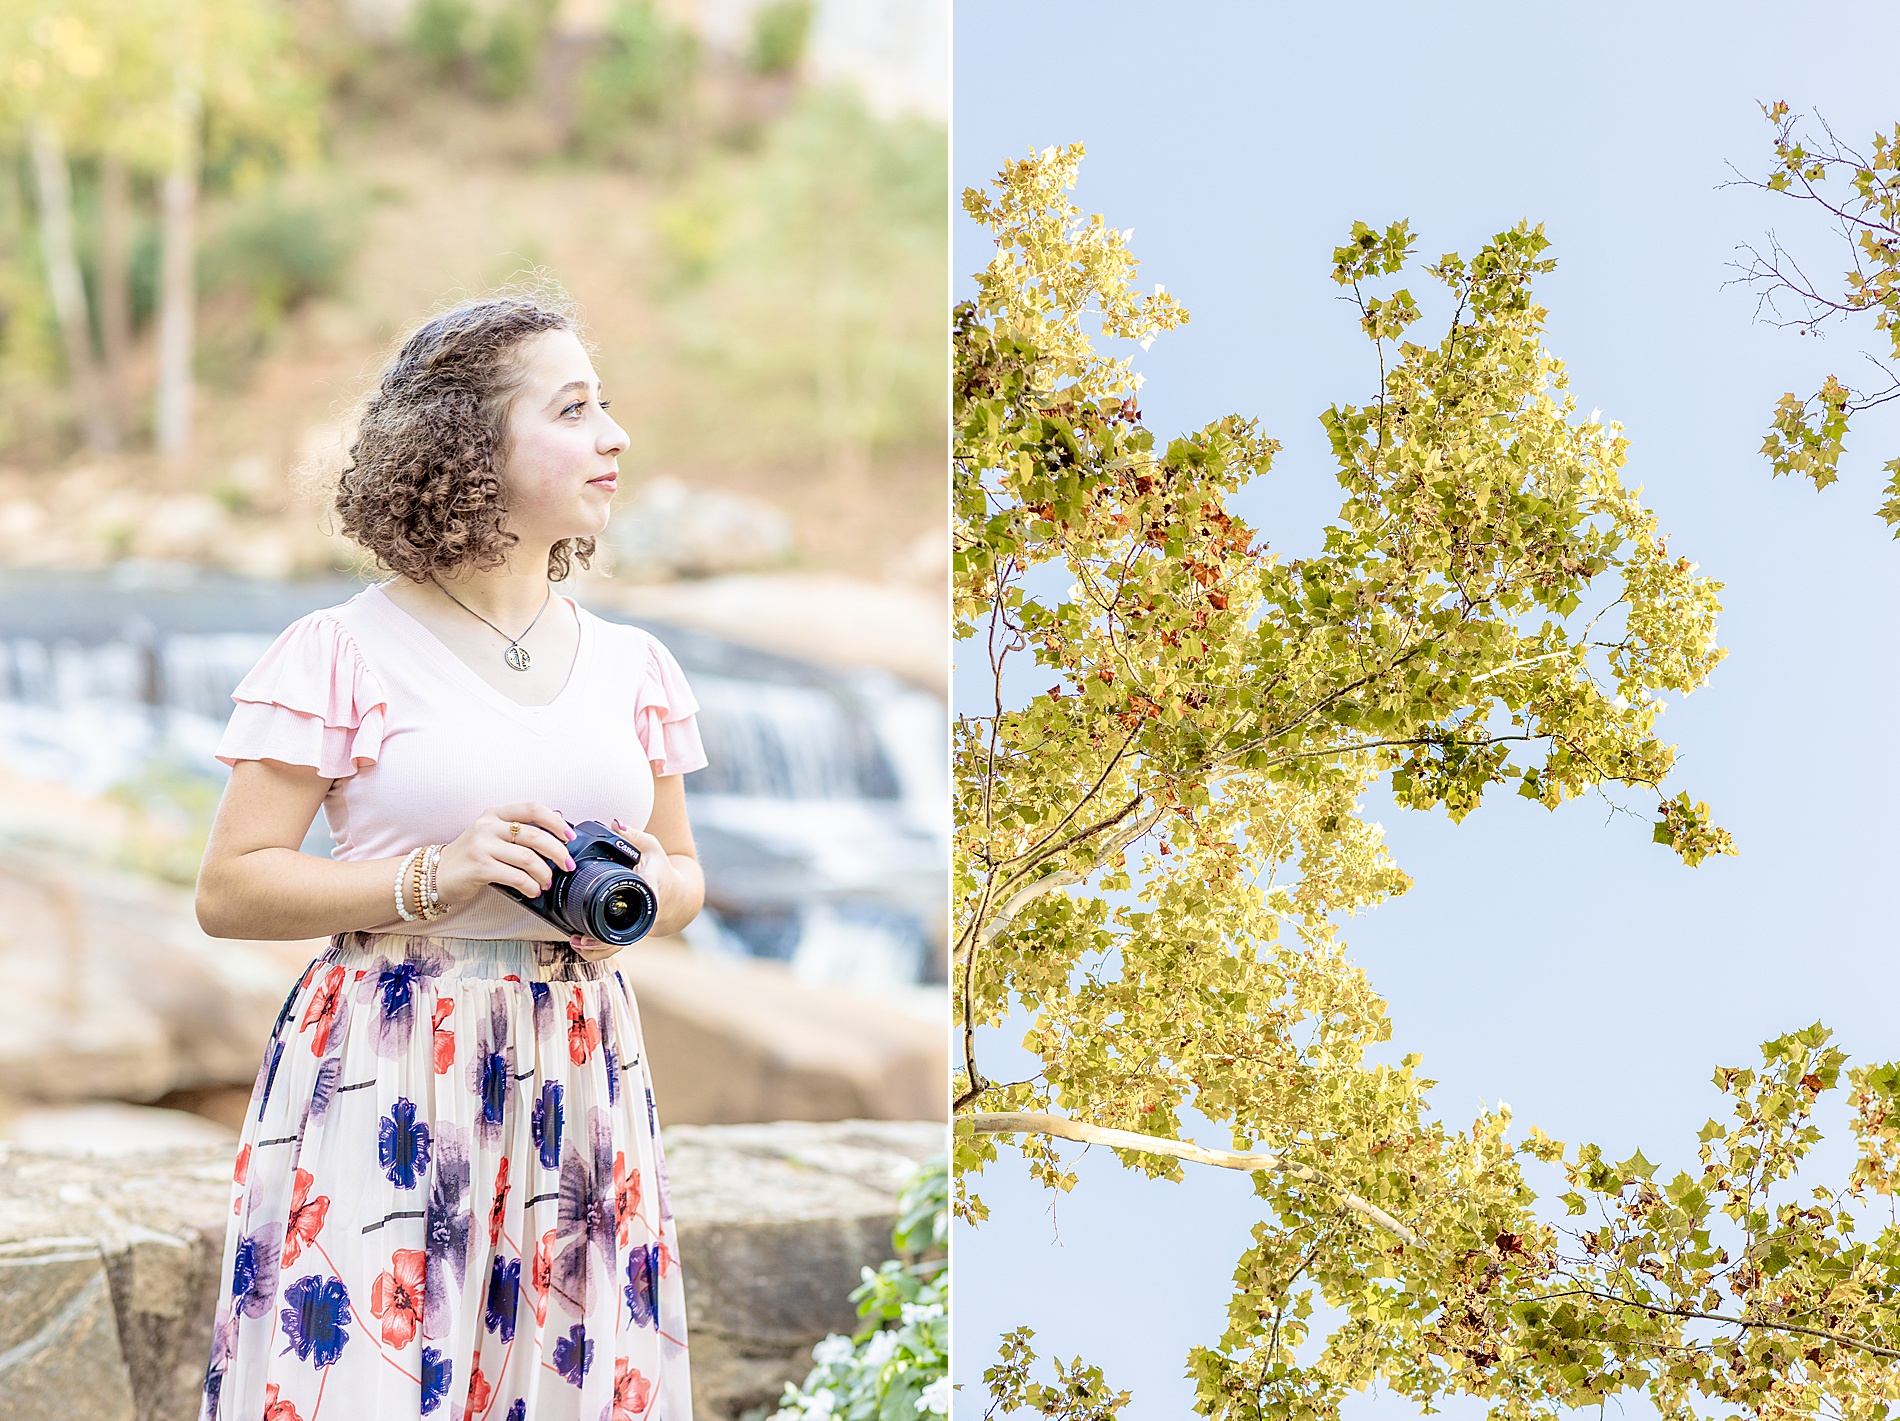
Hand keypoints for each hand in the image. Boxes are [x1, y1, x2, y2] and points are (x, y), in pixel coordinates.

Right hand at [437, 803, 574, 907]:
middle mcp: (488, 825)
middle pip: (535, 835)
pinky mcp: (479, 867)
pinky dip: (530, 886)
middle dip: (558, 852)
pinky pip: (515, 876)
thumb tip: (556, 823)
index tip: (570, 836)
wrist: (436, 875)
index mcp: (495, 813)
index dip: (556, 821)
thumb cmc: (469, 856)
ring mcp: (482, 846)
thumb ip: (518, 829)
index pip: (532, 808)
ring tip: (545, 882)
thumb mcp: (492, 834)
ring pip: (528, 858)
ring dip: (544, 873)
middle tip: (567, 865)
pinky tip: (532, 890)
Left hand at [566, 816, 684, 960]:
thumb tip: (614, 822)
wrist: (675, 894)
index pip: (642, 897)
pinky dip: (597, 950)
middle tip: (579, 938)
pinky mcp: (629, 933)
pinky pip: (613, 946)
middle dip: (600, 940)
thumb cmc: (660, 869)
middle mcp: (643, 913)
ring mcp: (637, 926)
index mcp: (649, 889)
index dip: (628, 904)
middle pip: (624, 933)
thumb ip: (632, 835)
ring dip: (596, 949)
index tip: (609, 911)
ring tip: (576, 943)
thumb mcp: (651, 847)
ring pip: (616, 945)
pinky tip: (580, 946)